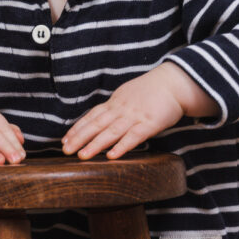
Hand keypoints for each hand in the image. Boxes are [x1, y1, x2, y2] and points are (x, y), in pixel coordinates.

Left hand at [62, 63, 216, 159]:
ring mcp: (135, 116)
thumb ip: (116, 107)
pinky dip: (121, 146)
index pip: (91, 116)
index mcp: (115, 102)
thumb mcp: (128, 95)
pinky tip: (111, 156)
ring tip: (82, 156)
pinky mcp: (150, 123)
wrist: (175, 82)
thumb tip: (102, 119)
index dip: (77, 128)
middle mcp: (121, 109)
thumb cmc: (153, 91)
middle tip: (65, 150)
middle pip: (96, 124)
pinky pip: (133, 136)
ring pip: (111, 132)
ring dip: (95, 144)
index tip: (64, 140)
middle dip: (79, 138)